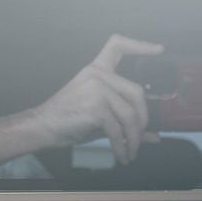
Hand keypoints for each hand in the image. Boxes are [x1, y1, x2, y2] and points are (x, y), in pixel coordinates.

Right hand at [29, 34, 163, 164]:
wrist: (42, 128)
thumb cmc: (68, 121)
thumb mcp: (100, 117)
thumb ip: (126, 122)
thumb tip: (154, 136)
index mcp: (96, 71)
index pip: (118, 46)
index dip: (140, 45)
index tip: (159, 50)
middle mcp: (97, 75)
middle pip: (137, 92)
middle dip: (143, 119)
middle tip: (140, 137)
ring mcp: (96, 89)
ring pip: (130, 115)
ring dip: (134, 138)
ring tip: (131, 152)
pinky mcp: (95, 108)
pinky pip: (118, 130)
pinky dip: (122, 146)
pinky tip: (121, 155)